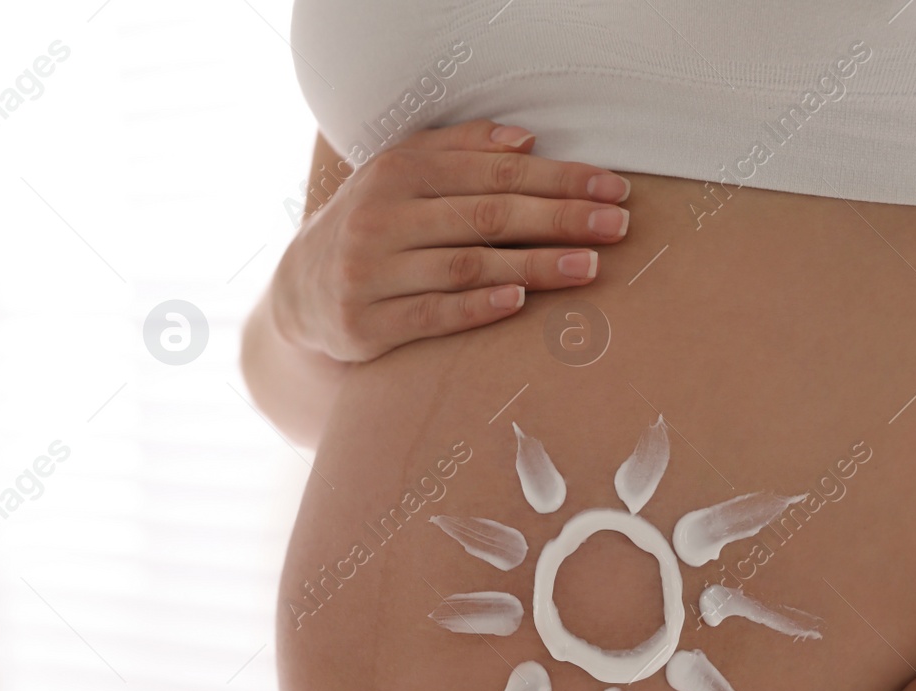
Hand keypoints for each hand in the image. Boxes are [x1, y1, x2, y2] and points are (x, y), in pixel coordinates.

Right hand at [271, 119, 632, 363]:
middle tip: (616, 227)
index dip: (558, 179)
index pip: (494, 172)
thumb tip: (526, 140)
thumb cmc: (373, 226)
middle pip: (487, 216)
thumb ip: (460, 149)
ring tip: (589, 267)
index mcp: (398, 172)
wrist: (299, 291)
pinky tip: (520, 303)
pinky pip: (432, 315)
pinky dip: (478, 308)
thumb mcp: (402, 174)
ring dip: (534, 266)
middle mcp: (380, 217)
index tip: (612, 189)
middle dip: (559, 219)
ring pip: (466, 265)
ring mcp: (370, 273)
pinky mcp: (365, 324)